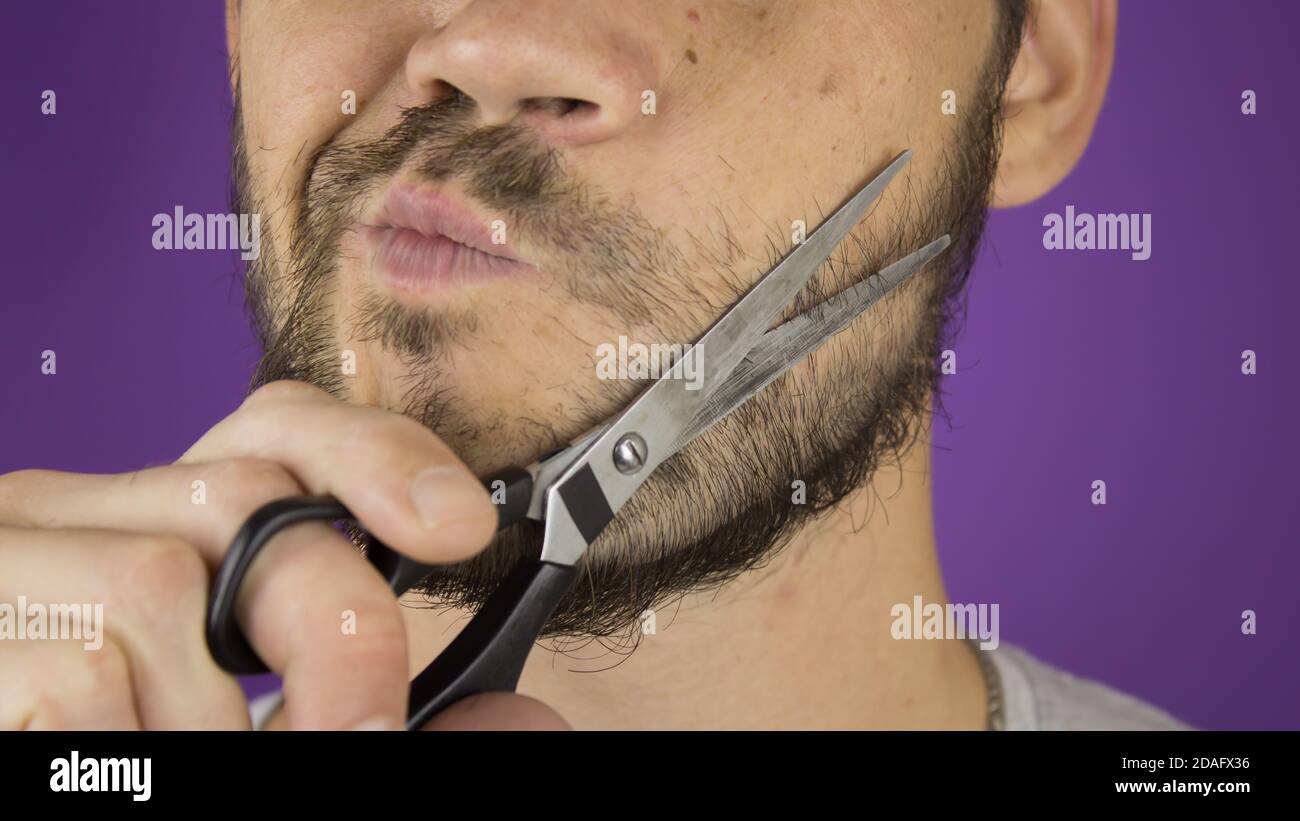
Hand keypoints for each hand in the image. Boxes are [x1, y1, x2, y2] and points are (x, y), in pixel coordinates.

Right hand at [0, 380, 522, 729]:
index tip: (455, 523)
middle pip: (241, 499)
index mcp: (146, 521)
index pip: (273, 428)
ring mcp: (4, 564)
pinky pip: (81, 671)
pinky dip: (133, 747)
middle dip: (331, 623)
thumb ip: (362, 701)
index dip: (374, 454)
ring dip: (211, 720)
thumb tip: (512, 716)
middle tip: (364, 724)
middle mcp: (68, 518)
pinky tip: (117, 767)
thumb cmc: (124, 740)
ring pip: (157, 589)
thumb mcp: (239, 716)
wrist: (21, 765)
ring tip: (189, 761)